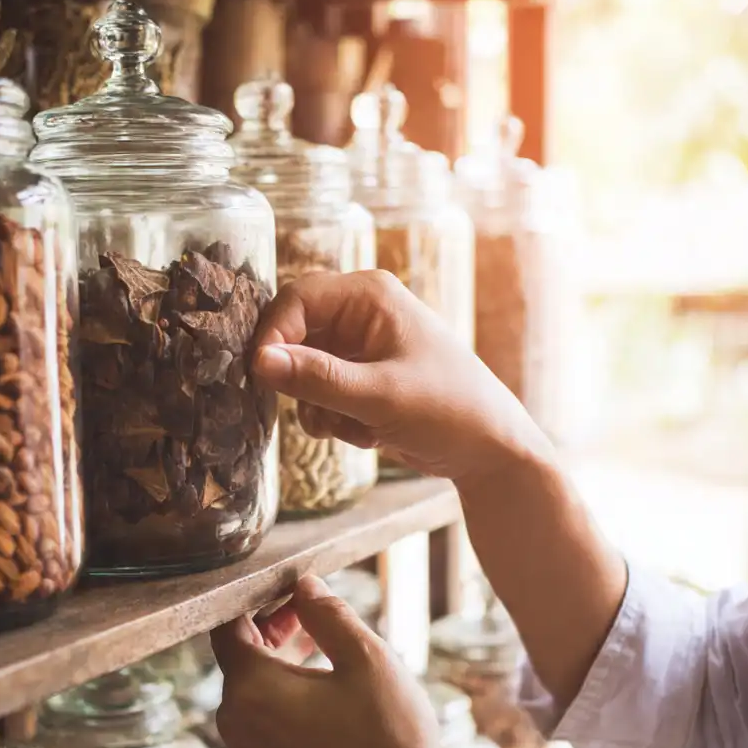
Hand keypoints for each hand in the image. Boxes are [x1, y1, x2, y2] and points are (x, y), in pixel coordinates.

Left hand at [211, 575, 453, 747]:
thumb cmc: (390, 737)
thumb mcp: (366, 658)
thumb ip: (327, 613)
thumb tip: (303, 585)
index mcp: (250, 688)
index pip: (228, 625)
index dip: (257, 597)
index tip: (293, 584)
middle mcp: (236, 720)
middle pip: (239, 655)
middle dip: (271, 624)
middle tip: (312, 606)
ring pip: (252, 685)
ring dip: (280, 657)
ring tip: (323, 639)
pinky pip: (263, 713)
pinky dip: (284, 689)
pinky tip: (324, 681)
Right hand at [253, 270, 545, 482]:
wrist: (488, 451)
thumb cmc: (449, 410)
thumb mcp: (380, 397)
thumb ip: (318, 378)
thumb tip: (259, 361)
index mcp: (369, 296)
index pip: (296, 299)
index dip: (273, 336)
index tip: (262, 377)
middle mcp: (361, 314)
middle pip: (294, 336)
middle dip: (301, 381)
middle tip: (317, 411)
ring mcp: (360, 349)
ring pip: (303, 373)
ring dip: (320, 408)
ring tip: (359, 427)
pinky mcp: (360, 381)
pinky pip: (320, 397)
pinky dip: (334, 421)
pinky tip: (367, 434)